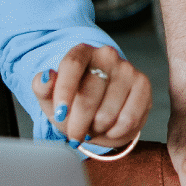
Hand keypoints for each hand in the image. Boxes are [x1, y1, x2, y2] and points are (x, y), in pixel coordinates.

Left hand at [33, 45, 152, 148]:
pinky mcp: (143, 85)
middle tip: (74, 134)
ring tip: (93, 127)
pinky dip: (115, 132)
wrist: (100, 110)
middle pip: (88, 96)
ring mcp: (127, 69)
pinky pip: (128, 119)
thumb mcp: (51, 98)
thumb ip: (42, 88)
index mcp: (81, 52)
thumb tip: (45, 77)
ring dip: (96, 129)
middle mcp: (106, 55)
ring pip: (107, 113)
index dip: (64, 91)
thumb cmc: (73, 102)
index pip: (72, 65)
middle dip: (77, 124)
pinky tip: (110, 128)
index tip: (59, 114)